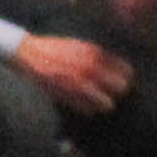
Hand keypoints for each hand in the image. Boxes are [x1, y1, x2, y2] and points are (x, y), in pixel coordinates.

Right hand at [12, 31, 131, 114]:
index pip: (125, 70)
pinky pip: (89, 110)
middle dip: (120, 91)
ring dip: (106, 104)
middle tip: (116, 93)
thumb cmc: (56, 50)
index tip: (126, 80)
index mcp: (93, 54)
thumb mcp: (80, 46)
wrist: (30, 54)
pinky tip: (88, 106)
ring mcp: (79, 85)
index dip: (127, 77)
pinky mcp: (68, 97)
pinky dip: (90, 110)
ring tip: (104, 103)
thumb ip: (98, 56)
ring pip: (107, 103)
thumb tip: (118, 67)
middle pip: (120, 88)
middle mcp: (89, 69)